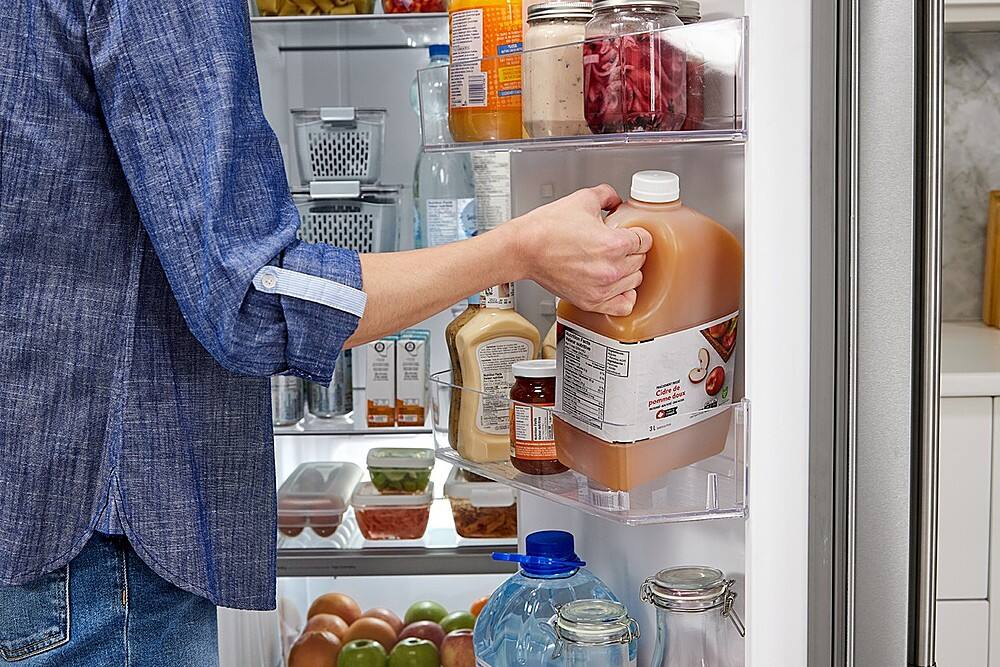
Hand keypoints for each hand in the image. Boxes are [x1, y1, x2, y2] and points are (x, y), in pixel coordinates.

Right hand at [510, 185, 652, 315]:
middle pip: (641, 260)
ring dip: (627, 271)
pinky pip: (624, 305)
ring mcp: (602, 288)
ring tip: (612, 263)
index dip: (636, 233)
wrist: (523, 249)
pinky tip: (614, 285)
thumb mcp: (582, 199)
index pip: (645, 240)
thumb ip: (607, 195)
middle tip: (615, 246)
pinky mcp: (591, 302)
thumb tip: (616, 201)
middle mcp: (611, 269)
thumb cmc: (546, 228)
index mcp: (613, 243)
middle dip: (631, 251)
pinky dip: (623, 295)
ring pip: (635, 281)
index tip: (628, 234)